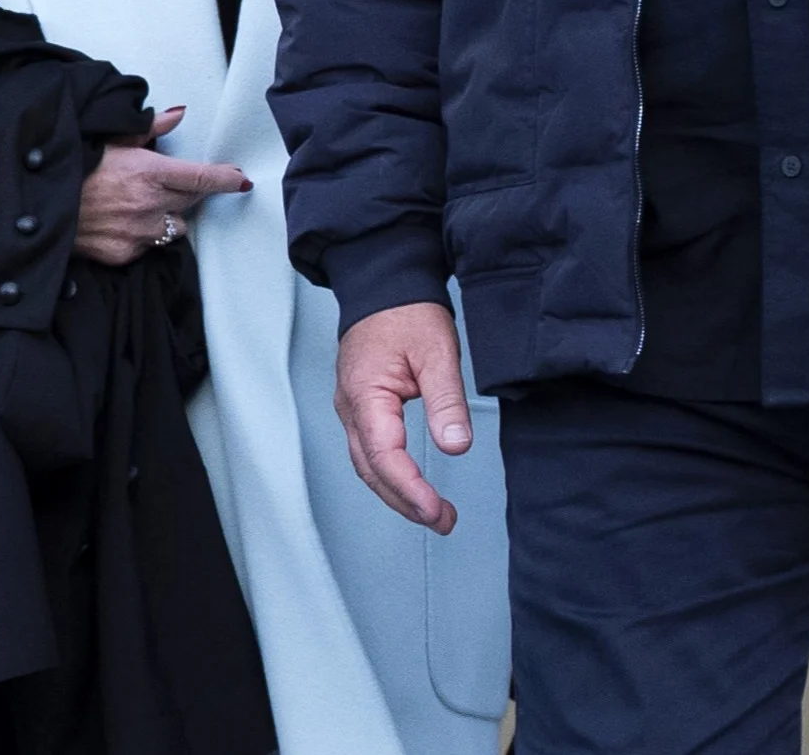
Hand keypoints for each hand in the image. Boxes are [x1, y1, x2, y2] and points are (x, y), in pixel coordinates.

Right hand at [74, 105, 251, 265]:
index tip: (240, 179)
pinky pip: (149, 246)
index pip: (203, 177)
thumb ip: (150, 128)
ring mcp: (138, 233)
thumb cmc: (74, 169)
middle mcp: (149, 205)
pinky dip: (143, 236)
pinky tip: (123, 223)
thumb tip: (178, 115)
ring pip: (174, 227)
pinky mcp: (125, 253)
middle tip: (175, 185)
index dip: (226, 178)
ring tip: (141, 206)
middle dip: (191, 192)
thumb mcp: (111, 140)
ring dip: (168, 217)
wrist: (41, 207)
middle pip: (192, 201)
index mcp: (149, 172)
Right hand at [336, 301, 471, 532]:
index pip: (384, 456)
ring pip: (368, 466)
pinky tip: (411, 486)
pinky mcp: (361, 408)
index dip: (409, 489)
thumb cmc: (407, 314)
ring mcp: (352, 410)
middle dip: (405, 502)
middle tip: (443, 521)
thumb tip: (457, 447)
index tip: (435, 510)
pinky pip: (370, 452)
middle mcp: (351, 409)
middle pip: (372, 470)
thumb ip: (446, 400)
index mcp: (365, 395)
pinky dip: (390, 475)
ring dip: (398, 494)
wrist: (384, 286)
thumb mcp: (437, 351)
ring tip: (433, 514)